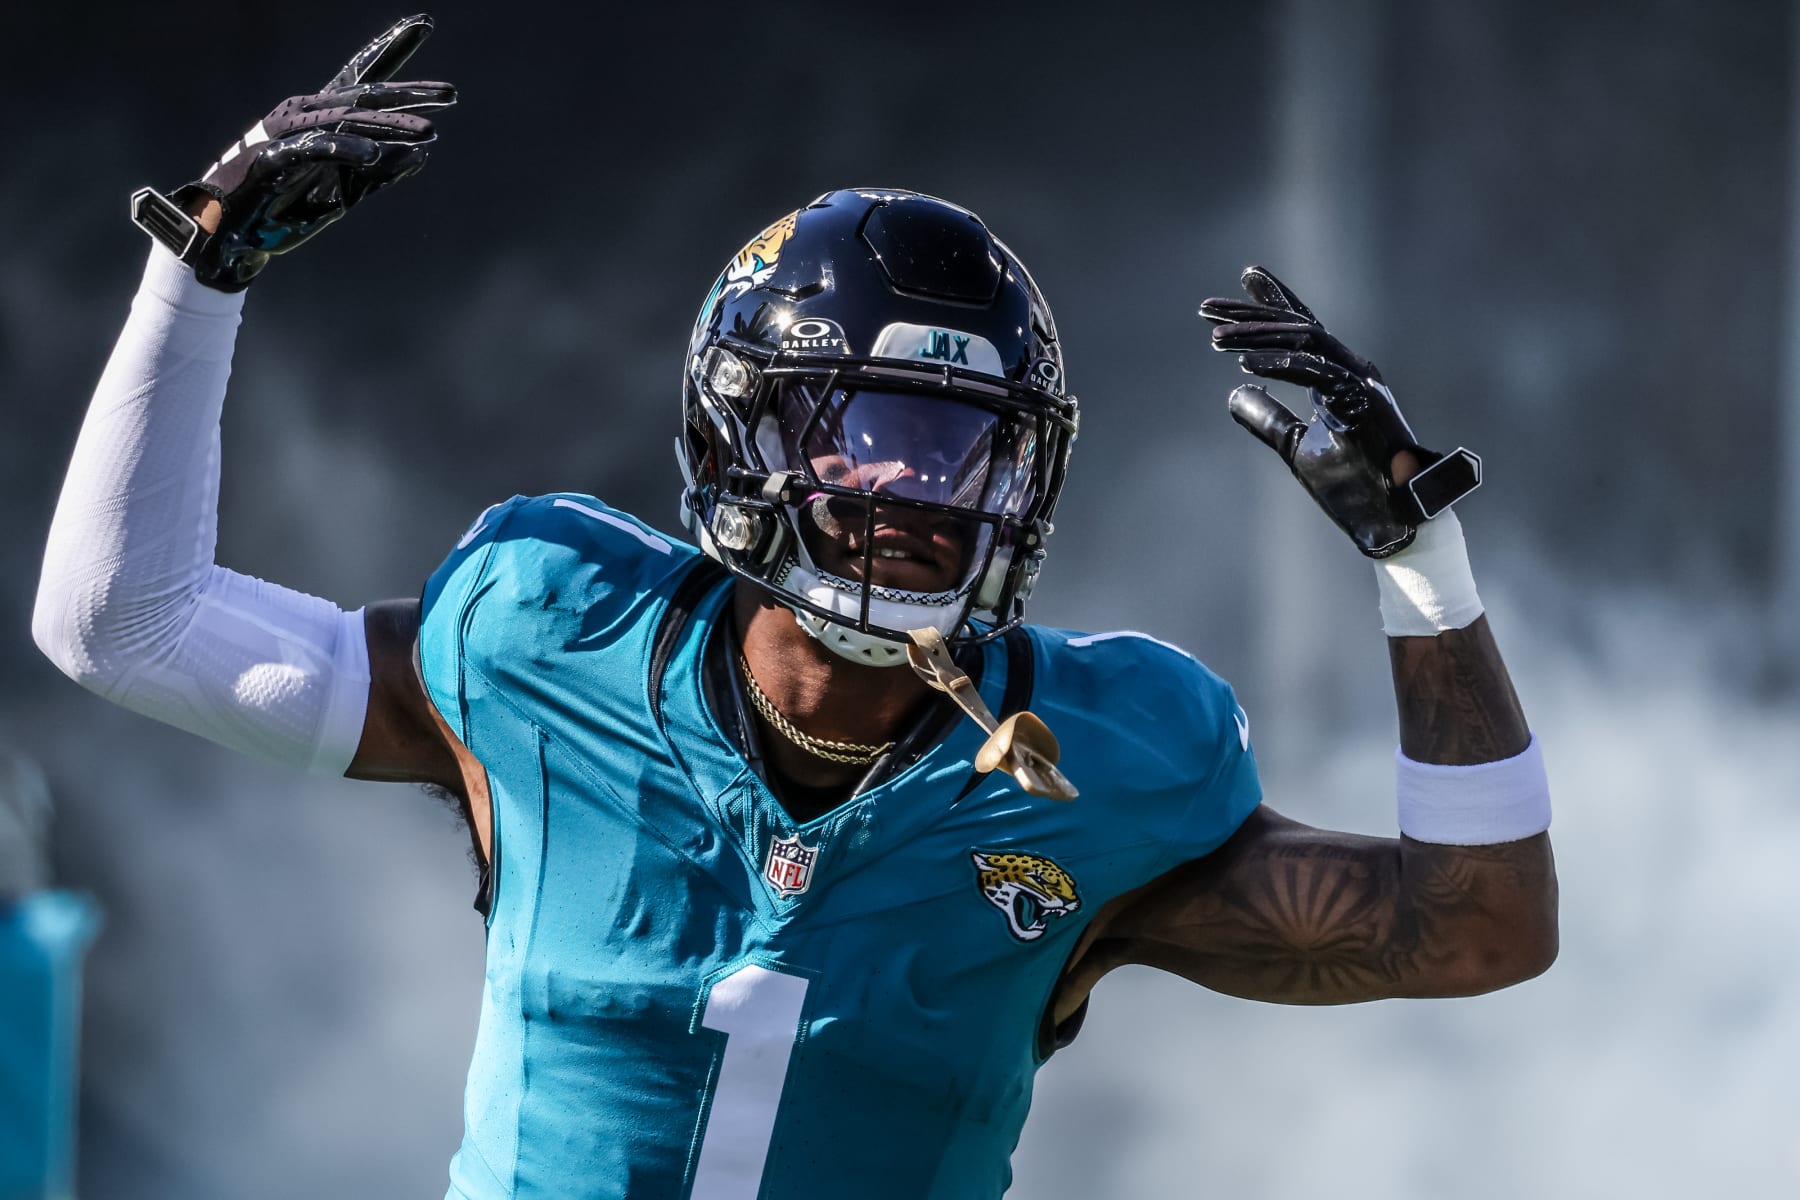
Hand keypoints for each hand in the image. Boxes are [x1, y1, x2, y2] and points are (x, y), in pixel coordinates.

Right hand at [130, 14, 454, 291]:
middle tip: (452, 93)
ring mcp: (287, 133)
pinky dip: (344, 148)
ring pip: (346, 120)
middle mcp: (305, 114)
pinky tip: (373, 152)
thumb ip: (380, 175)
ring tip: (429, 132)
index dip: (393, 48)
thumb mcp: (343, 193)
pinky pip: (314, 148)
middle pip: (364, 95)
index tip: (425, 23)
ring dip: (389, 126)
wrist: (230, 234)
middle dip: (409, 93)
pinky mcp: (273, 157)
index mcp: (322, 117)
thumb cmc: (283, 208)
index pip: (363, 77)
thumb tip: (421, 155)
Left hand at [1199, 266, 1480, 557]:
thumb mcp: (1295, 446)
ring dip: (1258, 338)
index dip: (1275, 303)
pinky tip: (1245, 364)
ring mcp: (1362, 384)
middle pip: (1298, 328)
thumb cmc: (1353, 486)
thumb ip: (1268, 417)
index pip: (1303, 331)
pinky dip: (1281, 366)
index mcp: (1340, 378)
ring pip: (1306, 342)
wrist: (1391, 523)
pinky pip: (1317, 374)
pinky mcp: (1364, 404)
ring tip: (1214, 339)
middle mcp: (1353, 371)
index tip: (1246, 277)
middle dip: (1252, 314)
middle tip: (1206, 308)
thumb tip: (1235, 392)